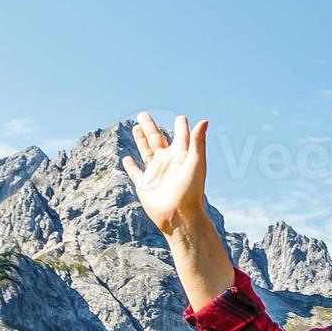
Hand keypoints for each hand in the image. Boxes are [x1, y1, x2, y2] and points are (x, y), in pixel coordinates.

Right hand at [120, 111, 208, 236]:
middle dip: (150, 127)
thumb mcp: (196, 163)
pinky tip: (126, 158)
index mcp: (181, 156)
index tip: (181, 118)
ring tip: (135, 127)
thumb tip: (204, 120)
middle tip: (143, 114)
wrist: (179, 216)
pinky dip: (130, 165)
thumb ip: (197, 142)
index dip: (181, 126)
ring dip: (139, 140)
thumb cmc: (191, 190)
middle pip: (156, 139)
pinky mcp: (144, 185)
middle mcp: (167, 162)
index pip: (181, 136)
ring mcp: (155, 172)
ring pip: (145, 151)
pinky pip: (135, 173)